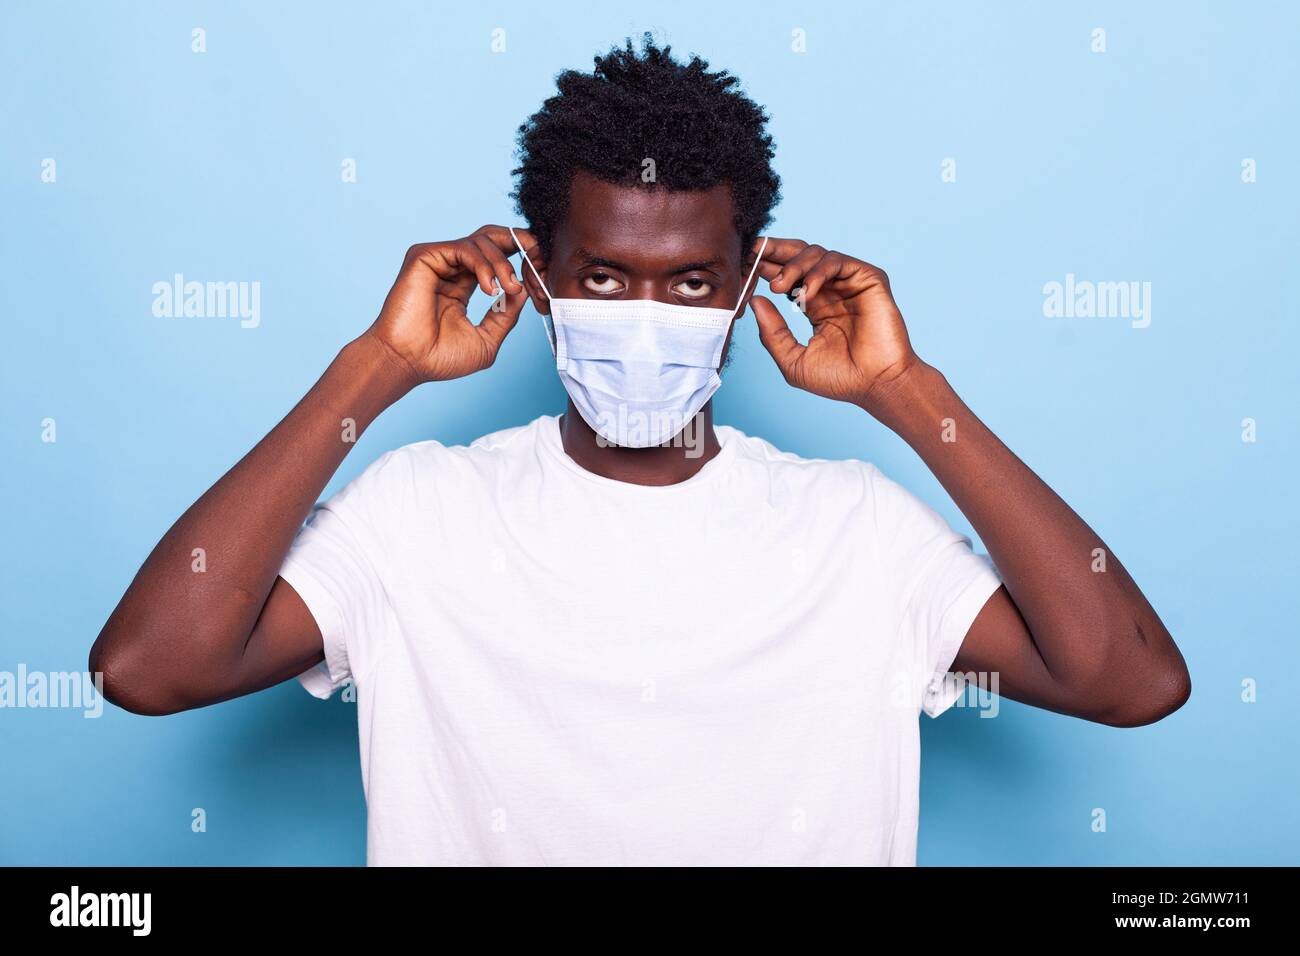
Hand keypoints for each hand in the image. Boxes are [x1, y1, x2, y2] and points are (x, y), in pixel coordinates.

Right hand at [365, 225, 538, 384]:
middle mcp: (451, 268)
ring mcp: (438, 260)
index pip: (497, 257)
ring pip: (482, 241)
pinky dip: (484, 264)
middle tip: (537, 259)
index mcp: (465, 284)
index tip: (540, 273)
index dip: (522, 258)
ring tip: (509, 288)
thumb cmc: (440, 358)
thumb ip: (507, 315)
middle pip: (492, 238)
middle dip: (519, 242)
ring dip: (503, 263)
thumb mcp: (488, 338)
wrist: (408, 362)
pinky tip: (491, 288)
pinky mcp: (425, 256)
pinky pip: (465, 247)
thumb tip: (524, 291)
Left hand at [749, 238, 921, 411]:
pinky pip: (838, 261)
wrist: (875, 385)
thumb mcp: (792, 359)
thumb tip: (754, 300)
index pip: (786, 276)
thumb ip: (772, 332)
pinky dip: (817, 272)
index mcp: (814, 306)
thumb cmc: (839, 379)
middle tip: (752, 254)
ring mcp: (849, 283)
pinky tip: (804, 293)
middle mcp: (831, 290)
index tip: (743, 264)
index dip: (765, 267)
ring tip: (779, 286)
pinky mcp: (868, 279)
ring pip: (816, 254)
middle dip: (774, 251)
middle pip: (799, 255)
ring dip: (792, 265)